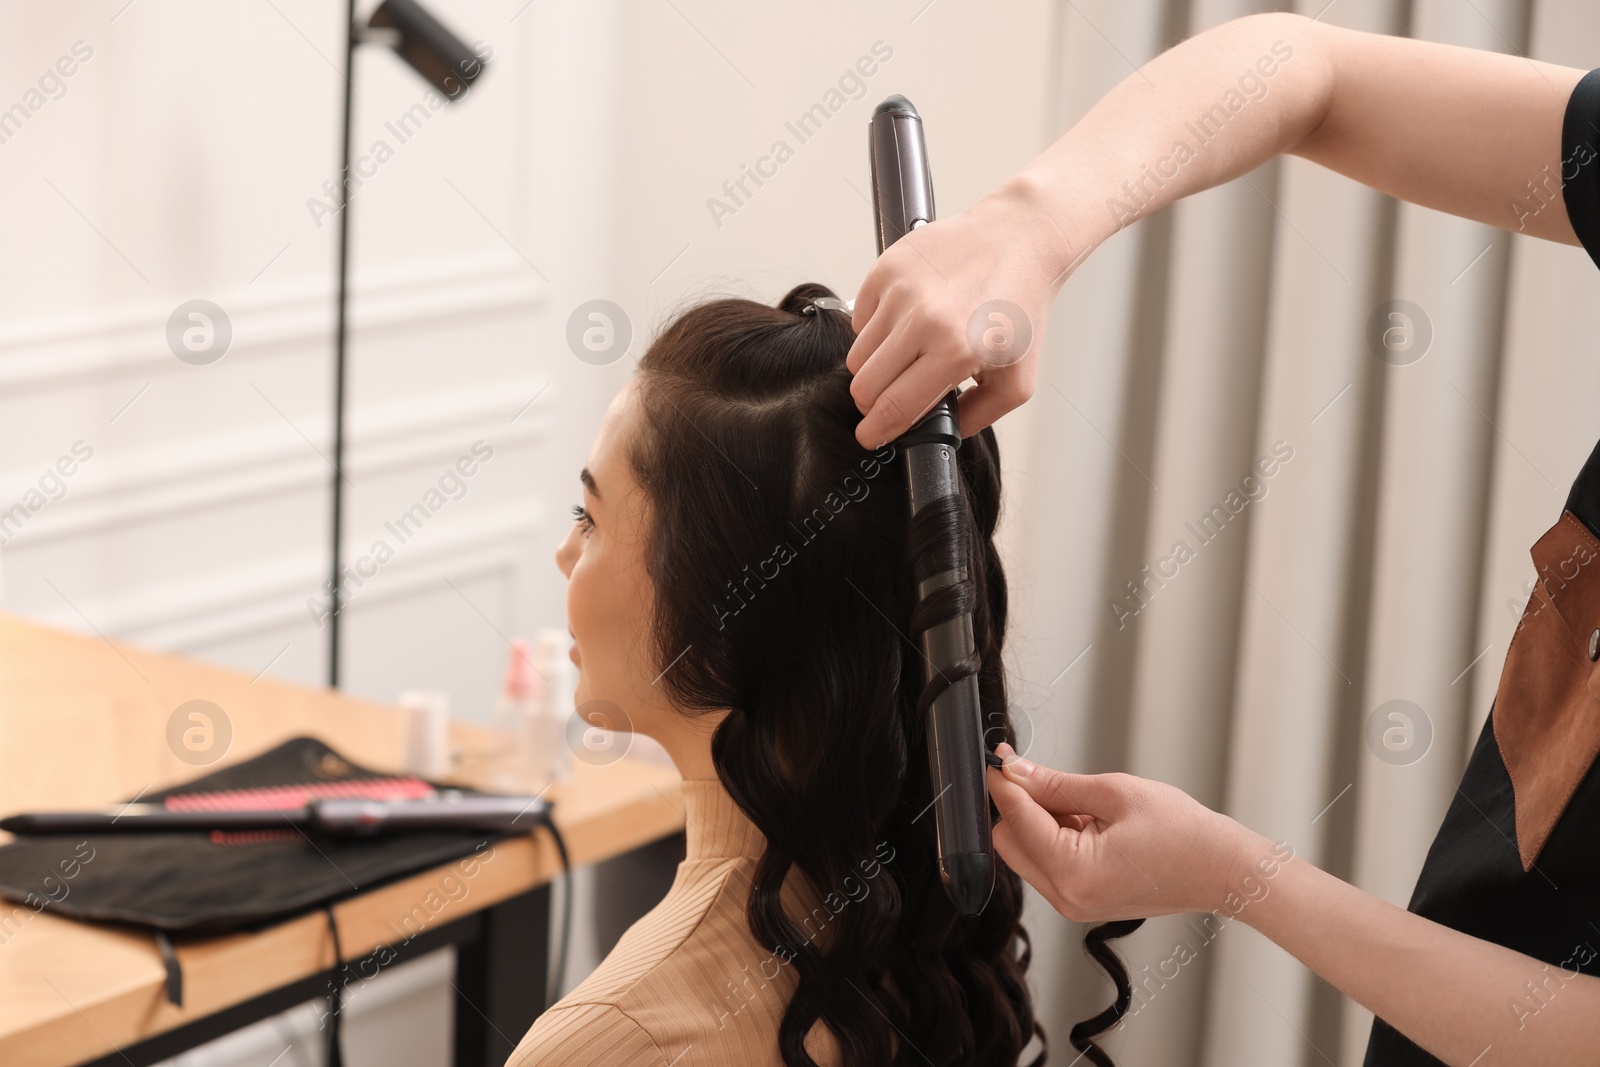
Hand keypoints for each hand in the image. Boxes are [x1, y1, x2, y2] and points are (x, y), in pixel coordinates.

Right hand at [845, 179, 1069, 447]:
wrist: (1020, 238)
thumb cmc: (1021, 303)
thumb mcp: (1017, 378)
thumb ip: (979, 416)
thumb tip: (943, 432)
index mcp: (957, 350)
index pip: (894, 407)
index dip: (876, 431)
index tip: (870, 437)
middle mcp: (924, 319)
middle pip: (864, 385)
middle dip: (872, 402)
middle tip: (890, 398)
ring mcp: (902, 290)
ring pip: (857, 354)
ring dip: (875, 366)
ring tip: (906, 356)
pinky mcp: (888, 267)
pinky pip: (859, 318)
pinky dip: (875, 330)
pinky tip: (904, 324)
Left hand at [986, 743, 1268, 922]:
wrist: (1222, 869)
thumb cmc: (1183, 833)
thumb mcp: (1114, 793)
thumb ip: (1055, 784)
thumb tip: (1015, 771)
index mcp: (1073, 871)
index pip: (1014, 819)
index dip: (1004, 783)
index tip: (999, 759)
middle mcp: (1067, 897)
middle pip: (1009, 843)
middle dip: (1018, 806)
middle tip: (1041, 776)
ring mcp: (1073, 905)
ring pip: (1026, 854)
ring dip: (1038, 823)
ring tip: (1082, 804)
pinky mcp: (1082, 902)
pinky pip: (1048, 865)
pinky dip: (1054, 839)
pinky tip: (1086, 821)